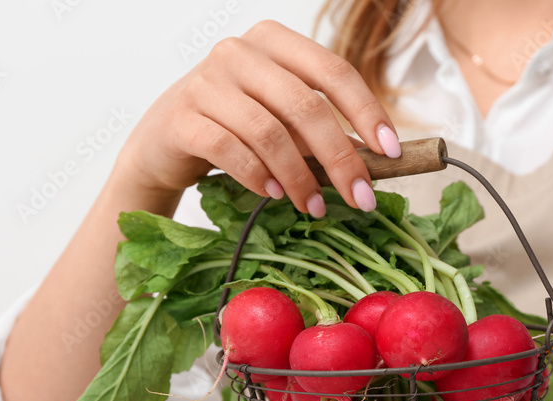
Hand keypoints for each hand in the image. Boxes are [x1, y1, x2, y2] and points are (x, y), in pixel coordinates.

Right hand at [113, 20, 400, 215]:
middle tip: (359, 197)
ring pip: (269, 132)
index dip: (366, 112)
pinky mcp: (181, 117)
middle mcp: (239, 52)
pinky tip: (272, 195)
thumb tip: (375, 162)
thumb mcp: (279, 119)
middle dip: (339, 158)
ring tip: (313, 206)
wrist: (162, 145)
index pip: (333, 71)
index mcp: (274, 42)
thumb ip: (318, 130)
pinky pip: (230, 149)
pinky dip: (258, 176)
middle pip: (305, 105)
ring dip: (299, 177)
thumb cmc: (233, 129)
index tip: (391, 153)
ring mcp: (206, 82)